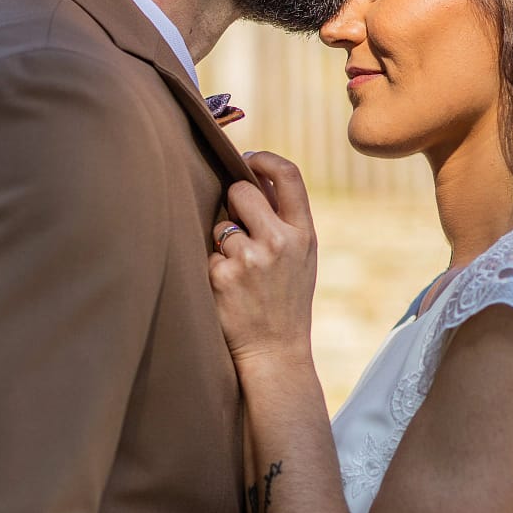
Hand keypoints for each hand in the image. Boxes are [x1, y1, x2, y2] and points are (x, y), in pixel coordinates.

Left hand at [209, 152, 316, 368]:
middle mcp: (280, 242)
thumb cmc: (286, 300)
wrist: (276, 352)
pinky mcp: (222, 277)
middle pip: (241, 191)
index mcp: (304, 234)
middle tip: (239, 226)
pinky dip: (213, 268)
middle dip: (234, 202)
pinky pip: (207, 254)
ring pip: (219, 225)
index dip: (265, 159)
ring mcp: (250, 259)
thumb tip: (257, 175)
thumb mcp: (302, 258)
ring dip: (222, 243)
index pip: (288, 175)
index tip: (249, 160)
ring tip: (241, 272)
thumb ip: (285, 218)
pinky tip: (228, 290)